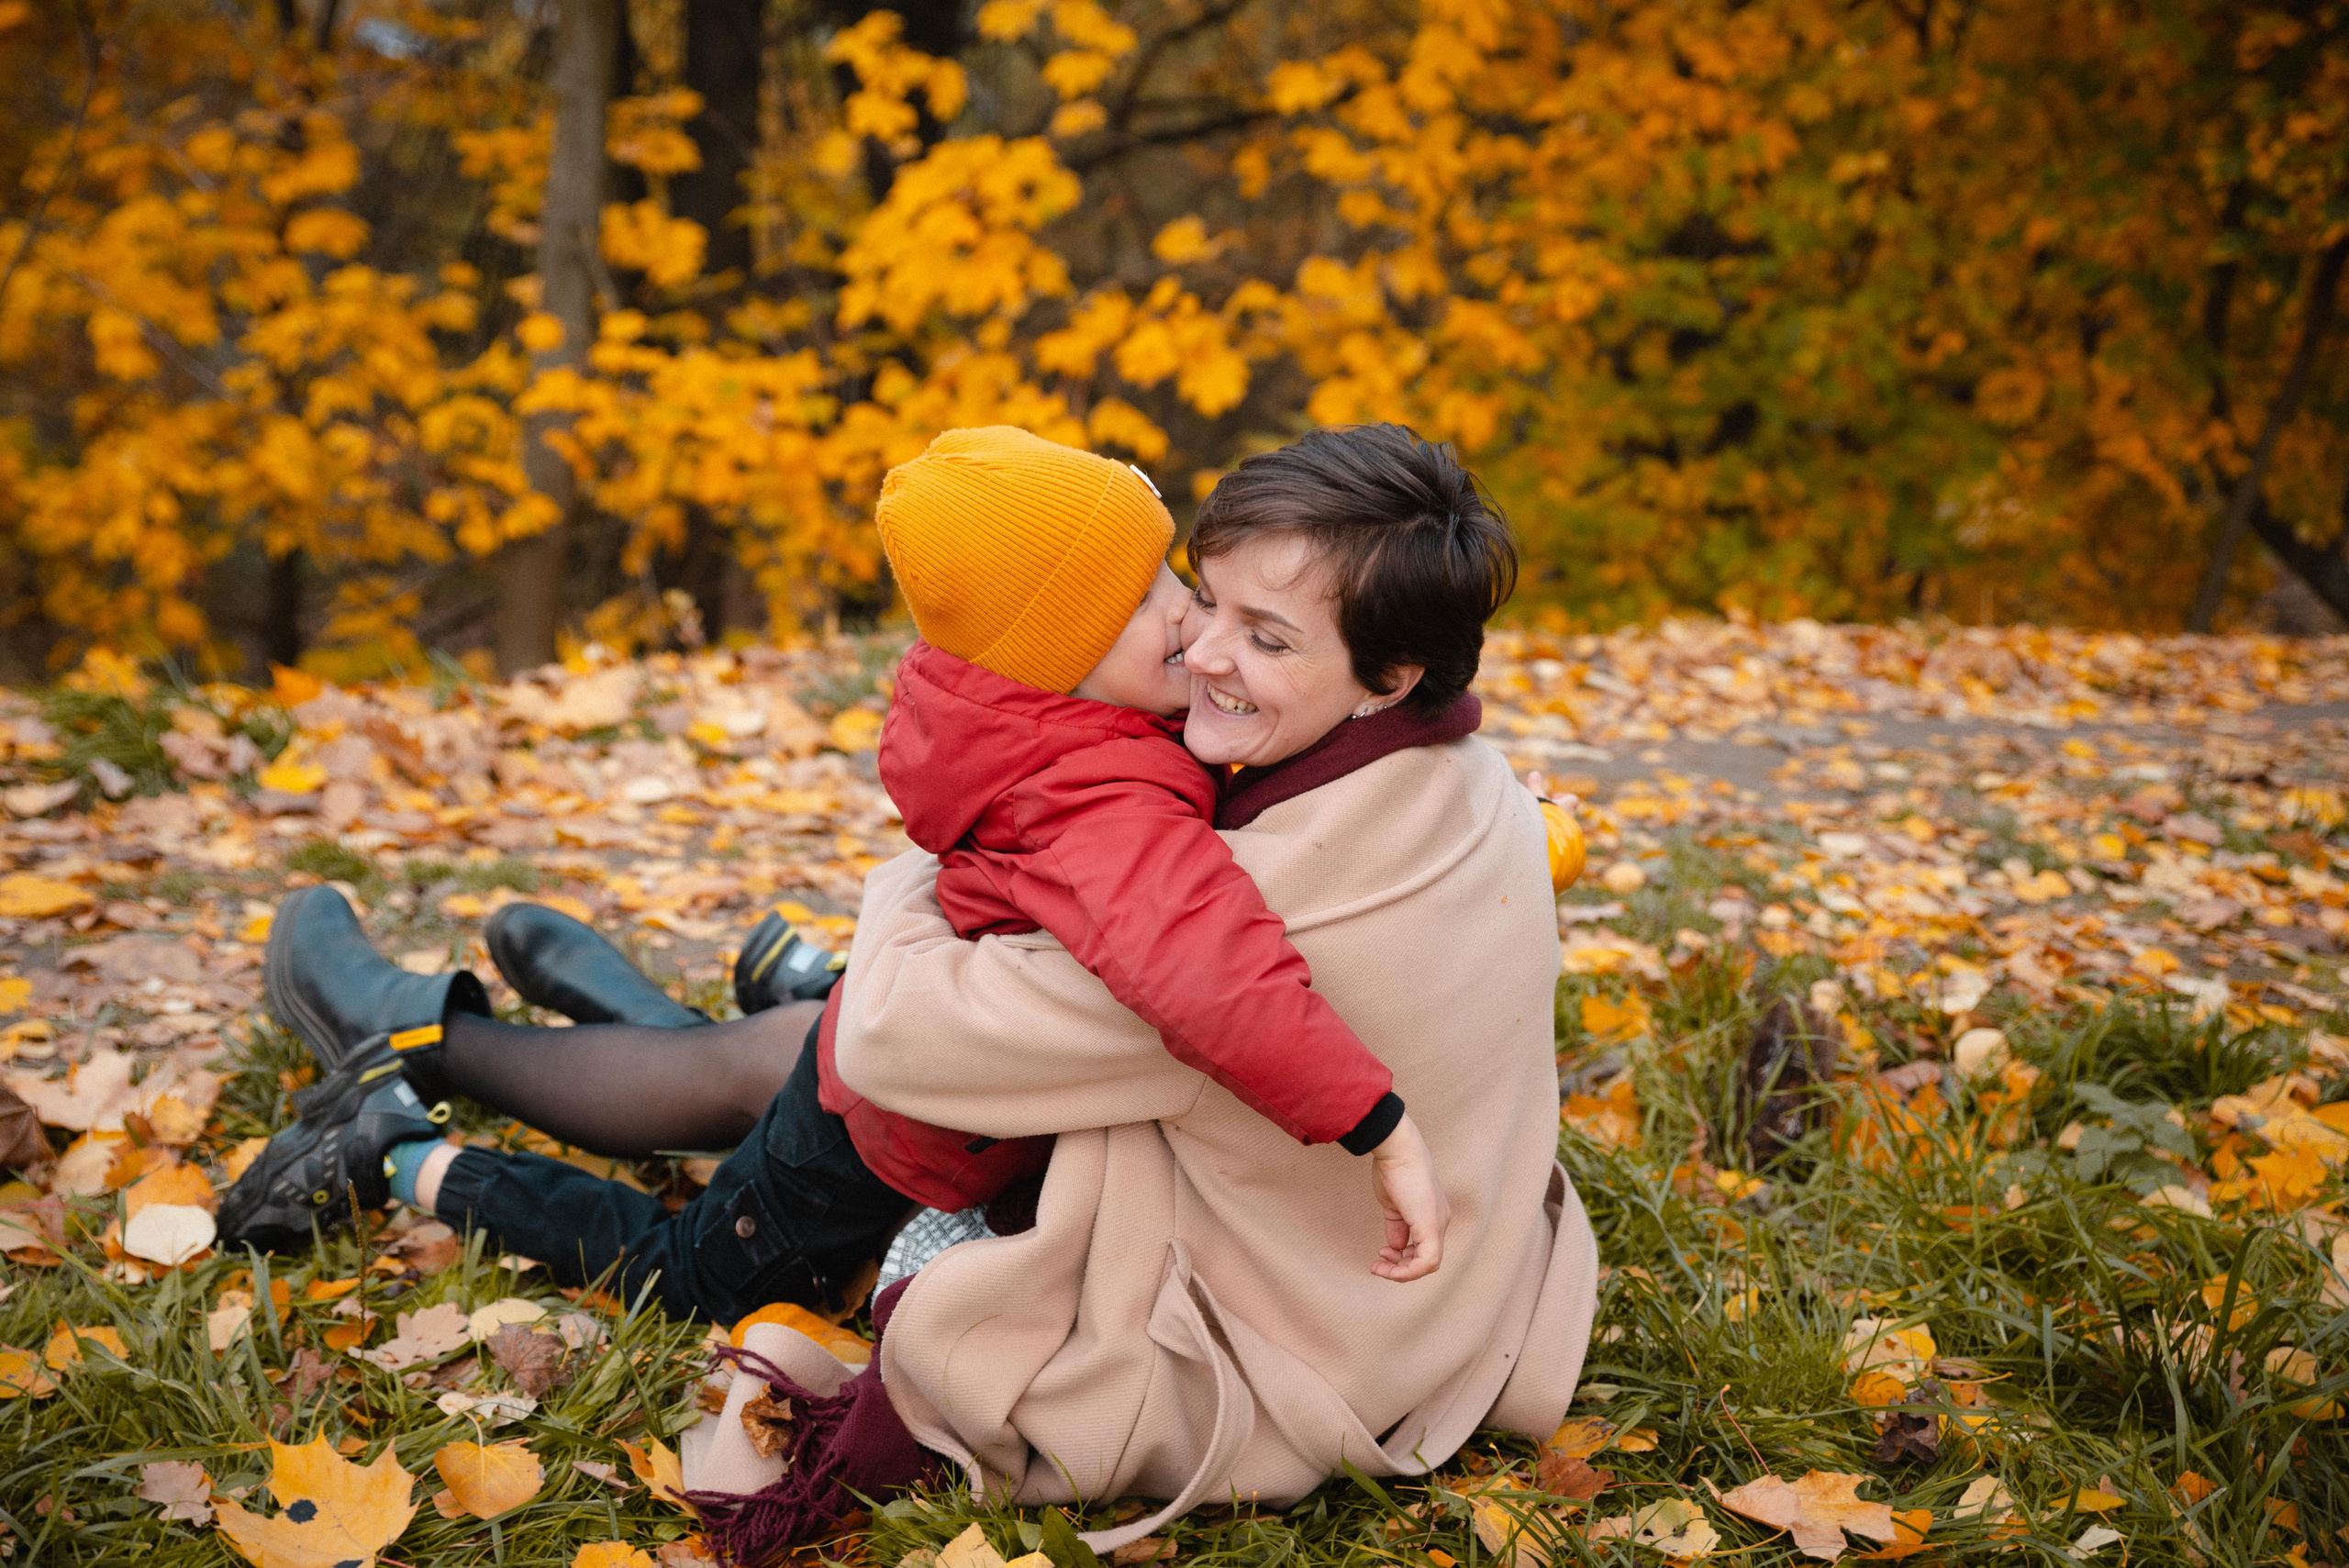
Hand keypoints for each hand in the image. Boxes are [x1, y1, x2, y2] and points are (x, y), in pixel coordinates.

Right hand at [1368, 1112, 1448, 1281]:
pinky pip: (1427, 1262)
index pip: (1423, 1247)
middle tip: (1379, 1263)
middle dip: (1400, 1267)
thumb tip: (1394, 1246)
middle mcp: (1440, 1221)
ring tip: (1380, 1266)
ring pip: (1427, 1264)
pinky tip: (1386, 1264)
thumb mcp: (1394, 1205)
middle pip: (1425, 1258)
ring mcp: (1438, 1225)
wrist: (1398, 1151)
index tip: (1382, 1252)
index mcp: (1432, 1215)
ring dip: (1401, 1270)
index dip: (1403, 1257)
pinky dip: (1406, 1270)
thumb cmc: (1394, 1169)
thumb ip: (1397, 1227)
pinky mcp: (1431, 1228)